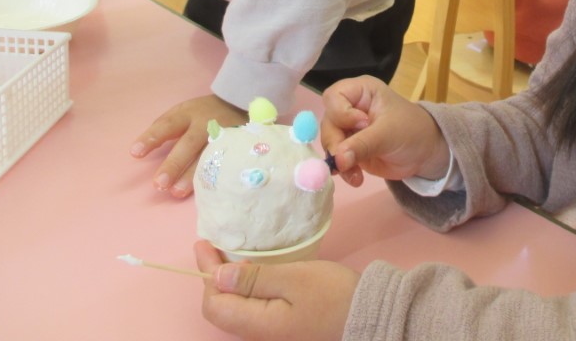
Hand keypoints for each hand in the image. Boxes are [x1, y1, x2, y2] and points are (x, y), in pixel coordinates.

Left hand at [130, 95, 245, 196]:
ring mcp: (223, 135)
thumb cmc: (202, 113)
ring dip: (192, 176)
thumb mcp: (183, 112)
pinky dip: (213, 178)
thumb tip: (143, 148)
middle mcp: (206, 124)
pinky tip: (204, 192)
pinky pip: (224, 164)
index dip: (152, 138)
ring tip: (176, 193)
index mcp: (188, 114)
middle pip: (188, 144)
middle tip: (159, 183)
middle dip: (174, 164)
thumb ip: (166, 128)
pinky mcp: (236, 146)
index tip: (135, 153)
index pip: (168, 125)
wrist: (238, 105)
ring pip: (208, 156)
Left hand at [195, 240, 357, 340]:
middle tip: (215, 246)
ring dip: (229, 282)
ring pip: (238, 308)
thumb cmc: (333, 294)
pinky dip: (246, 288)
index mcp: (258, 324)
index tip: (204, 243)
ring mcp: (273, 331)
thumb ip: (254, 278)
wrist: (370, 314)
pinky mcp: (285, 325)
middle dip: (213, 277)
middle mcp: (260, 333)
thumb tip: (217, 277)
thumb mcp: (293, 278)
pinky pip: (253, 308)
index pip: (214, 304)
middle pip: (223, 308)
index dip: (206, 273)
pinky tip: (255, 270)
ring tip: (231, 254)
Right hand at [320, 76, 449, 186]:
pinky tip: (356, 178)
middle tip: (345, 160)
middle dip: (335, 143)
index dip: (341, 113)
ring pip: (329, 142)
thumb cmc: (411, 130)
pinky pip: (337, 159)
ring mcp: (348, 129)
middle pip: (328, 122)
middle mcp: (350, 107)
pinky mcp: (349, 149)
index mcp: (361, 91)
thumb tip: (337, 159)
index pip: (334, 96)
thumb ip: (362, 144)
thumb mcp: (388, 134)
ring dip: (339, 161)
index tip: (362, 125)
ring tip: (355, 173)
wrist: (424, 153)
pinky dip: (343, 170)